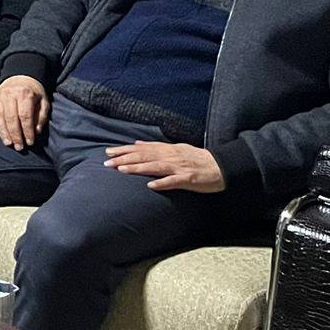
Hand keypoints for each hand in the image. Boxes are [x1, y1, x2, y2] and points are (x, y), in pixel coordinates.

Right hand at [0, 75, 49, 149]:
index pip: (25, 116)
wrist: (21, 76)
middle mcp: (10, 94)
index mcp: (25, 94)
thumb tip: (36, 131)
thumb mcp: (44, 101)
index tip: (30, 142)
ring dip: (3, 131)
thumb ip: (42, 116)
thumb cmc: (34, 92)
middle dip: (15, 134)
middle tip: (19, 147)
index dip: (27, 131)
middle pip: (11, 117)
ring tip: (8, 143)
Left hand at [105, 141, 226, 191]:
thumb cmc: (197, 158)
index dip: (124, 150)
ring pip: (155, 166)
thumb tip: (138, 143)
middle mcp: (170, 156)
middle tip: (107, 163)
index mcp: (167, 149)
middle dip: (124, 159)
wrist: (222, 166)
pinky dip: (162, 183)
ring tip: (122, 170)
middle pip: (144, 156)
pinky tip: (151, 186)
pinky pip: (173, 181)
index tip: (108, 152)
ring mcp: (179, 167)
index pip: (141, 148)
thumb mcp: (176, 148)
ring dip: (138, 168)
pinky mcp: (188, 178)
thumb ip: (156, 147)